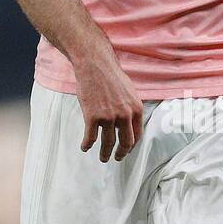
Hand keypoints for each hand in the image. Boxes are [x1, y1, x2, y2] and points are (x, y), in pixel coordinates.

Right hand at [72, 32, 143, 162]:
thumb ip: (131, 108)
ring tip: (102, 158)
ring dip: (104, 154)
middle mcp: (125, 115)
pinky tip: (84, 147)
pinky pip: (90, 138)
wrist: (95, 65)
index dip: (131, 146)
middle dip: (121, 154)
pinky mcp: (93, 117)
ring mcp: (109, 117)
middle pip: (125, 143)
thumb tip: (129, 122)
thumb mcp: (129, 91)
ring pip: (107, 144)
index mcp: (136, 109)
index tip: (126, 150)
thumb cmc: (110, 76)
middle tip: (116, 158)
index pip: (137, 135)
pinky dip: (87, 145)